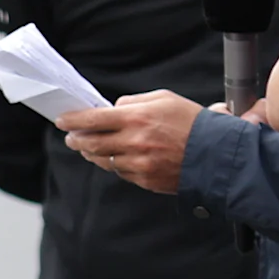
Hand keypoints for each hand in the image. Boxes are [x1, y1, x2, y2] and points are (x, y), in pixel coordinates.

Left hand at [58, 91, 207, 194]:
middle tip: (72, 137)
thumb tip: (112, 109)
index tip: (62, 121)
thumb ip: (134, 102)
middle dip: (77, 140)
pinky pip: (122, 172)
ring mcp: (138, 163)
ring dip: (92, 154)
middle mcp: (134, 142)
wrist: (215, 153)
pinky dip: (116, 164)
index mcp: (136, 118)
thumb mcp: (163, 99)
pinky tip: (117, 157)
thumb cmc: (192, 122)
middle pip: (92, 143)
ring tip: (88, 148)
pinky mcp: (145, 179)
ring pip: (104, 160)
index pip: (93, 119)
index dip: (73, 120)